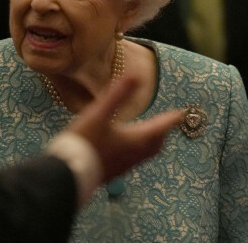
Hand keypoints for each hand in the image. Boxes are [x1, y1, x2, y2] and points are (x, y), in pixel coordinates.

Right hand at [67, 76, 183, 182]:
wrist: (65, 174)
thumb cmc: (84, 141)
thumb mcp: (100, 112)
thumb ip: (118, 94)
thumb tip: (135, 75)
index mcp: (135, 140)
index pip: (159, 128)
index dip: (171, 119)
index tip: (182, 113)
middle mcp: (133, 155)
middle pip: (156, 144)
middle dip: (163, 131)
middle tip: (169, 123)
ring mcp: (123, 166)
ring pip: (145, 153)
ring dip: (152, 141)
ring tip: (151, 133)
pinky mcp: (112, 172)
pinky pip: (134, 159)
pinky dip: (139, 149)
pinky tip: (126, 146)